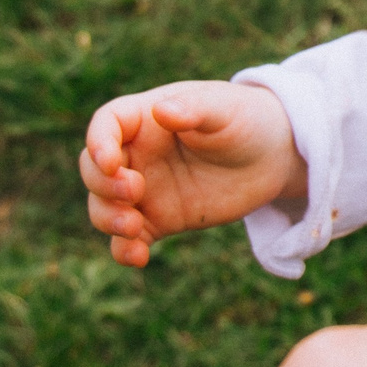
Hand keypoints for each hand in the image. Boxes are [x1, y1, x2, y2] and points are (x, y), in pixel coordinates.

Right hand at [80, 80, 303, 265]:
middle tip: (135, 192)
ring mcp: (144, 190)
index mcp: (145, 117)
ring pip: (103, 207)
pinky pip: (128, 239)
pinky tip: (138, 257)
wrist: (272, 156)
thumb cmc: (245, 119)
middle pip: (94, 170)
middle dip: (103, 184)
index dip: (98, 142)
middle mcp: (137, 154)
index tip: (110, 163)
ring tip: (134, 228)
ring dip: (108, 219)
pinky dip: (124, 250)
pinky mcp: (158, 220)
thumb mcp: (224, 109)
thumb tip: (162, 111)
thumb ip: (194, 109)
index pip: (106, 124)